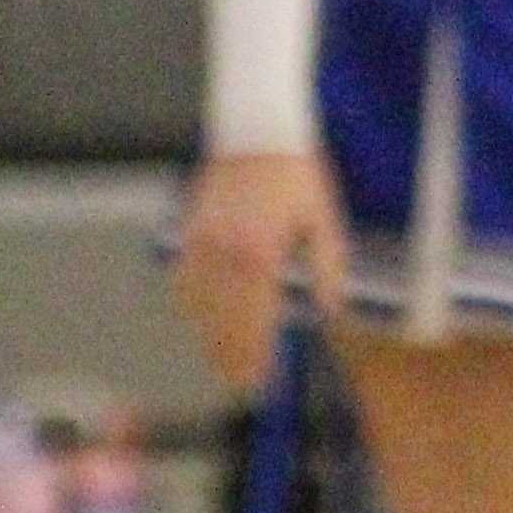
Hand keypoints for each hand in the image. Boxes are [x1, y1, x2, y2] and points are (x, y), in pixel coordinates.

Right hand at [172, 151, 346, 396]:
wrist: (254, 128)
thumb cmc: (297, 173)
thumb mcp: (325, 219)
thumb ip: (327, 267)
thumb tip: (329, 310)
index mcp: (263, 254)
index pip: (257, 321)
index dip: (258, 355)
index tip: (261, 382)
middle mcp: (226, 253)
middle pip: (224, 320)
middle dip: (231, 356)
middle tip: (240, 384)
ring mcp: (202, 241)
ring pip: (198, 303)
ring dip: (208, 335)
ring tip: (219, 361)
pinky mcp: (189, 228)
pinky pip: (183, 276)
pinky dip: (189, 303)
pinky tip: (197, 318)